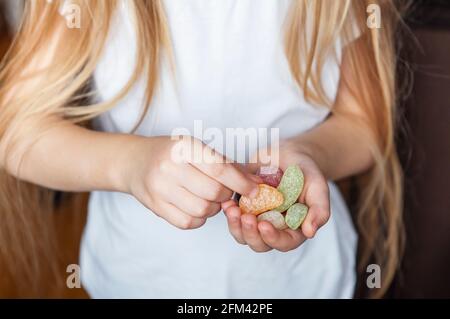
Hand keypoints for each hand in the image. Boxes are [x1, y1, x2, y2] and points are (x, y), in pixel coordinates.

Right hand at [122, 136, 259, 229]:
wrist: (135, 161)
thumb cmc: (172, 153)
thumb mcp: (197, 148)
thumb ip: (226, 164)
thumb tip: (256, 181)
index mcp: (184, 147)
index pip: (219, 169)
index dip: (241, 182)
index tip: (254, 190)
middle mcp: (170, 167)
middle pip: (213, 192)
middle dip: (226, 195)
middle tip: (225, 192)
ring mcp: (160, 188)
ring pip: (202, 210)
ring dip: (213, 208)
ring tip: (209, 198)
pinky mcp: (155, 206)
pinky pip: (188, 222)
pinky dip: (199, 219)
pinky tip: (196, 207)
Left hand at [222, 146, 329, 251]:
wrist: (288, 154)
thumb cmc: (306, 172)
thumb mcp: (318, 187)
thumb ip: (319, 210)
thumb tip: (310, 232)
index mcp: (294, 229)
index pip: (283, 243)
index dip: (272, 238)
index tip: (264, 225)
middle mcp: (274, 228)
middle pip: (259, 243)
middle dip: (250, 233)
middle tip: (246, 217)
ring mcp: (257, 218)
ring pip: (242, 234)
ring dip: (235, 225)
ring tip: (232, 209)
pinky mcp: (243, 207)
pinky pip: (233, 216)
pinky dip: (229, 211)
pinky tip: (227, 202)